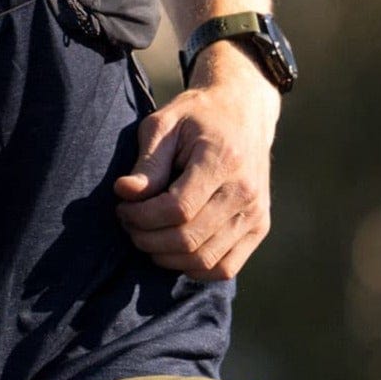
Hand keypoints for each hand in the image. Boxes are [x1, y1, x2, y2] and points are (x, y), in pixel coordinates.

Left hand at [113, 48, 278, 280]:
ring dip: (165, 256)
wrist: (243, 112)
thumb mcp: (164, 124)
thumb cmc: (196, 117)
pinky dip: (193, 268)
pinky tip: (171, 251)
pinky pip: (225, 267)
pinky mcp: (259, 227)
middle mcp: (246, 192)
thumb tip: (125, 193)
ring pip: (205, 259)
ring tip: (145, 235)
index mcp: (223, 161)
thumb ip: (147, 162)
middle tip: (128, 223)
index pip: (178, 209)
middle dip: (147, 238)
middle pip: (189, 238)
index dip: (141, 217)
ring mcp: (256, 213)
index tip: (122, 207)